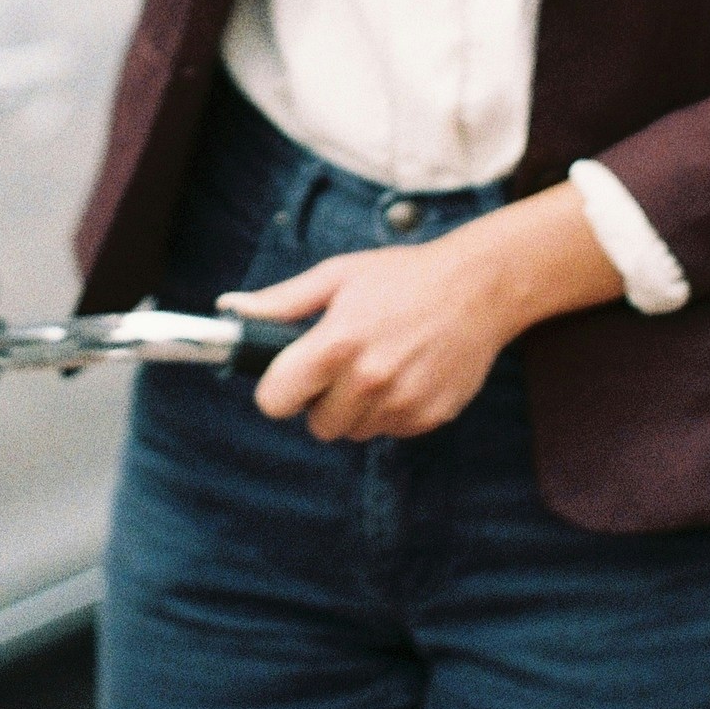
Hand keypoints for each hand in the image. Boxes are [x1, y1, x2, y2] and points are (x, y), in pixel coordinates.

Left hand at [224, 188, 624, 440]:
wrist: (479, 287)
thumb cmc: (402, 277)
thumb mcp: (337, 277)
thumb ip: (280, 303)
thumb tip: (230, 309)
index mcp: (337, 343)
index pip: (275, 402)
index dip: (277, 390)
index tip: (288, 377)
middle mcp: (369, 379)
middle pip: (316, 425)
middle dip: (320, 400)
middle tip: (340, 365)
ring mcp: (403, 402)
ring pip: (354, 431)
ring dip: (356, 409)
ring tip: (375, 365)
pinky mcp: (430, 416)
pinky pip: (390, 430)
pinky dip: (390, 411)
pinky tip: (404, 373)